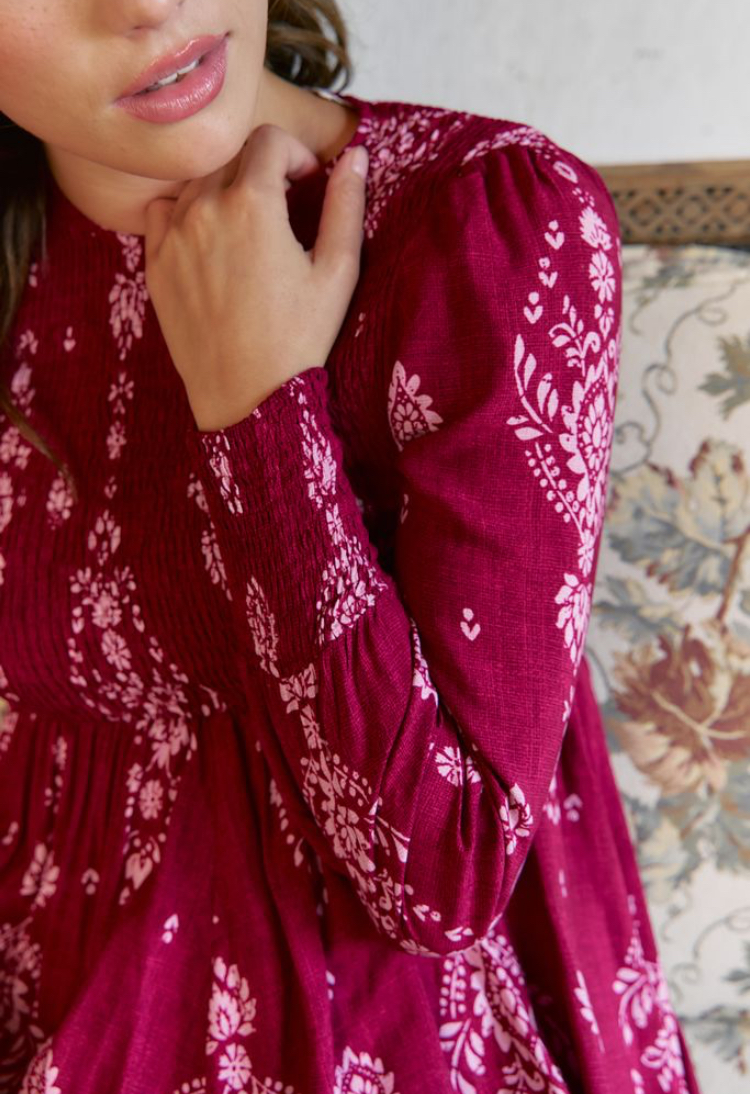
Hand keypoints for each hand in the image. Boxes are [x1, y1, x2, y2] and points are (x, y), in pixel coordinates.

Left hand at [143, 124, 367, 430]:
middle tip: (283, 206)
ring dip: (225, 188)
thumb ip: (346, 206)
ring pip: (197, 180)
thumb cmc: (299, 339)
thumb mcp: (337, 273)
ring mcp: (173, 235)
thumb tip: (356, 157)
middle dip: (262, 169)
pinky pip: (163, 212)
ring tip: (248, 227)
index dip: (295, 154)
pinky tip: (210, 241)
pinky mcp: (155, 263)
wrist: (247, 397)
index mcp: (253, 203)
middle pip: (231, 155)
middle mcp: (205, 209)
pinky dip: (186, 212)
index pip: (268, 139)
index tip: (307, 183)